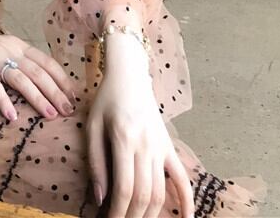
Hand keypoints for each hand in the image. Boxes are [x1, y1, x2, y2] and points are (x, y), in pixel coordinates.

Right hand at [0, 25, 76, 122]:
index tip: (74, 96)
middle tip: (68, 110)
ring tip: (51, 115)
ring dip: (38, 98)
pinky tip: (13, 116)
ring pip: (22, 79)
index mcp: (19, 45)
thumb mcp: (4, 48)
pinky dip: (5, 101)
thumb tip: (45, 81)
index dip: (62, 79)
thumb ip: (21, 60)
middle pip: (39, 72)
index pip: (47, 61)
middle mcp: (10, 50)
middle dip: (56, 92)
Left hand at [87, 61, 194, 217]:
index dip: (118, 211)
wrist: (129, 77)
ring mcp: (161, 147)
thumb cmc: (106, 100)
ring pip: (162, 191)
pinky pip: (182, 178)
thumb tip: (100, 198)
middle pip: (144, 194)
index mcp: (124, 139)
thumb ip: (95, 162)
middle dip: (133, 216)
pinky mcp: (170, 147)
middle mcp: (146, 146)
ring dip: (152, 214)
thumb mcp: (92, 126)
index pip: (124, 187)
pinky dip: (187, 201)